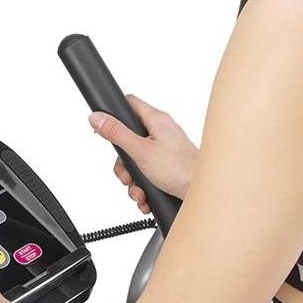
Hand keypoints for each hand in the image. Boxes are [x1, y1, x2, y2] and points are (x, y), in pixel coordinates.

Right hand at [89, 93, 199, 210]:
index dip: (113, 115)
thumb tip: (97, 117)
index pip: (129, 104)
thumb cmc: (180, 169)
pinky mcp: (169, 165)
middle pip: (129, 139)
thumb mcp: (140, 151)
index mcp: (156, 120)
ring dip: (133, 181)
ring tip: (139, 192)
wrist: (205, 191)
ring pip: (137, 160)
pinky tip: (146, 197)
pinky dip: (144, 187)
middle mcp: (162, 131)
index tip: (105, 131)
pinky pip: (148, 172)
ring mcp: (166, 148)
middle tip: (127, 175)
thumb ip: (117, 134)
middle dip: (124, 164)